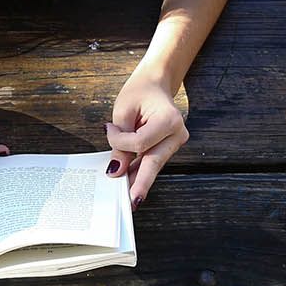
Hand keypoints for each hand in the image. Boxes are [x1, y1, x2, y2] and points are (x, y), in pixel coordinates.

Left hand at [104, 70, 187, 208]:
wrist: (155, 84)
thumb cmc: (140, 92)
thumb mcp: (123, 111)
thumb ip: (120, 141)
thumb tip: (117, 170)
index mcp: (169, 120)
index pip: (141, 142)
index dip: (120, 142)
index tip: (108, 129)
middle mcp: (177, 133)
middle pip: (154, 162)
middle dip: (140, 182)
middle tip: (131, 202)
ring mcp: (176, 142)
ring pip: (153, 165)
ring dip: (137, 179)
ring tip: (125, 197)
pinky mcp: (169, 148)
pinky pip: (152, 162)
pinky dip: (140, 171)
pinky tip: (130, 182)